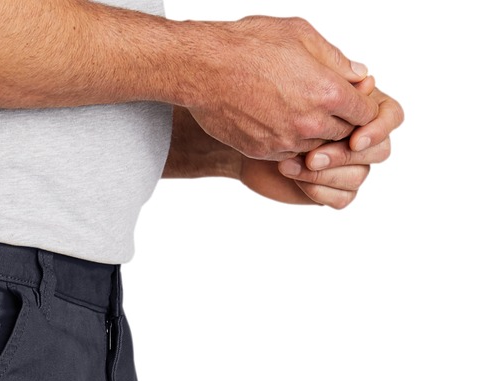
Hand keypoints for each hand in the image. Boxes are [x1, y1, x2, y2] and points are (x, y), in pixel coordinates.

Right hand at [185, 14, 379, 159]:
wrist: (205, 69)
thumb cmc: (251, 44)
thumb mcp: (301, 35)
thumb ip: (335, 59)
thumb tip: (359, 75)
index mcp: (327, 91)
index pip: (365, 113)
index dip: (362, 105)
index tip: (355, 99)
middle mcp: (310, 123)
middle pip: (344, 134)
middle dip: (341, 121)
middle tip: (329, 105)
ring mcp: (286, 142)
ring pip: (317, 147)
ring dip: (316, 134)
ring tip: (301, 111)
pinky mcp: (264, 152)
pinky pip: (290, 154)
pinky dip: (292, 142)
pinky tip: (280, 121)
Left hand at [240, 85, 403, 206]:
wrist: (246, 127)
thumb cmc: (272, 92)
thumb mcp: (302, 71)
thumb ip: (335, 74)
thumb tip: (366, 79)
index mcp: (364, 104)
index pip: (392, 116)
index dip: (378, 128)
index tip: (354, 138)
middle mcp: (362, 135)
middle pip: (380, 151)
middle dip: (344, 155)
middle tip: (312, 157)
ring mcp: (348, 163)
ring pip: (358, 176)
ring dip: (325, 174)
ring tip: (289, 164)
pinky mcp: (331, 188)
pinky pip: (342, 198)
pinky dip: (319, 191)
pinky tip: (294, 178)